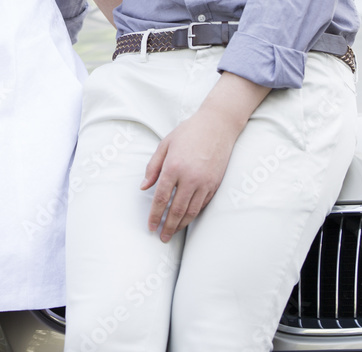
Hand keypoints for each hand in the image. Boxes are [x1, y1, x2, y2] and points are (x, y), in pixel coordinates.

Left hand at [140, 107, 240, 242]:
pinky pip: (203, 204)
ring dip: (181, 225)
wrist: (218, 125)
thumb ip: (153, 166)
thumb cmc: (189, 131)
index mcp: (173, 167)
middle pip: (176, 210)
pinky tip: (187, 218)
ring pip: (191, 211)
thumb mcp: (166, 144)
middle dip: (168, 226)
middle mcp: (189, 177)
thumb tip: (144, 187)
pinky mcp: (215, 184)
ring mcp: (204, 182)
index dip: (155, 215)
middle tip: (162, 237)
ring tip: (173, 232)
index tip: (150, 226)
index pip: (161, 198)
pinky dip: (194, 214)